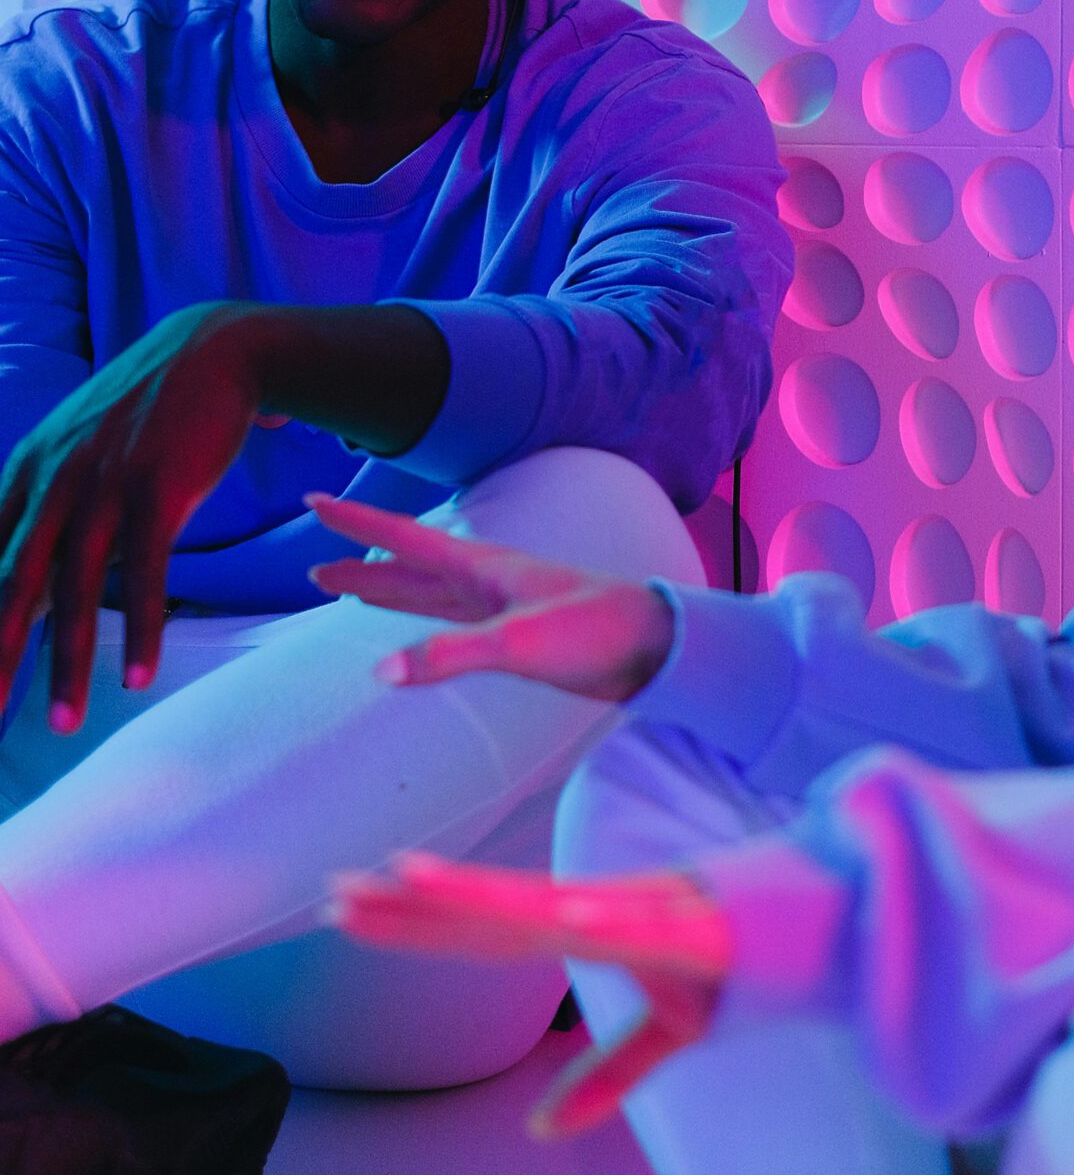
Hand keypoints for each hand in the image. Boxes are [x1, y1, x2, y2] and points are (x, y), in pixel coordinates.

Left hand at [0, 305, 270, 726]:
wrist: (209, 351)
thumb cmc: (142, 415)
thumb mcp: (75, 453)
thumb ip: (45, 510)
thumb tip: (25, 581)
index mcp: (23, 476)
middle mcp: (52, 482)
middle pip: (12, 585)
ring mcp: (104, 484)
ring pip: (74, 590)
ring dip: (67, 663)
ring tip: (62, 723)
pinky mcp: (159, 489)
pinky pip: (145, 573)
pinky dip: (143, 630)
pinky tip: (139, 677)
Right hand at [307, 493, 674, 702]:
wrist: (660, 648)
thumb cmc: (598, 632)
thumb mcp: (519, 643)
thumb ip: (450, 656)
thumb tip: (381, 673)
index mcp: (486, 568)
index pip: (406, 539)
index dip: (359, 524)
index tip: (313, 501)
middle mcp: (489, 581)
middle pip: (409, 569)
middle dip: (361, 565)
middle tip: (313, 565)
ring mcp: (504, 607)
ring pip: (429, 595)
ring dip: (387, 592)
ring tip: (346, 589)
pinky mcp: (519, 635)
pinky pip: (453, 622)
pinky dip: (423, 621)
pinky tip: (413, 631)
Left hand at [328, 853, 730, 1134]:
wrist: (843, 920)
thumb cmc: (752, 965)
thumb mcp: (673, 1032)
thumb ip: (608, 1076)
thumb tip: (543, 1131)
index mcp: (595, 924)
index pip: (486, 927)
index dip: (416, 921)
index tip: (344, 907)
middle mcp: (609, 909)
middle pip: (493, 911)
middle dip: (415, 905)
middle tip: (332, 892)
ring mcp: (652, 914)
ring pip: (549, 906)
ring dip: (481, 895)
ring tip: (411, 878)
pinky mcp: (704, 929)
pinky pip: (647, 927)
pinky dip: (608, 920)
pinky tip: (566, 916)